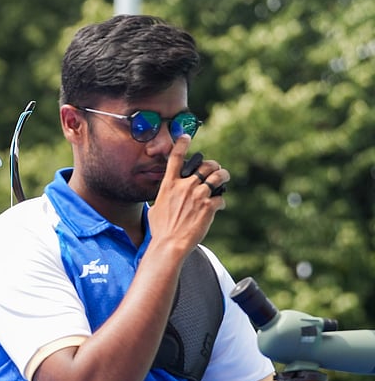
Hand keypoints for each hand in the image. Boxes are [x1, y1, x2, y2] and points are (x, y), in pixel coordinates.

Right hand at [150, 136, 230, 254]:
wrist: (169, 244)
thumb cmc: (160, 230)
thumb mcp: (155, 209)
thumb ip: (163, 198)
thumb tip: (164, 199)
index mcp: (169, 185)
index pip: (175, 158)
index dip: (181, 144)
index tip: (185, 137)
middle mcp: (185, 187)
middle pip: (205, 165)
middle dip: (213, 165)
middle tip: (216, 169)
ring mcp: (198, 195)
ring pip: (218, 176)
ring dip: (223, 176)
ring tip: (224, 178)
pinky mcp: (209, 207)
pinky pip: (221, 199)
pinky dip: (221, 202)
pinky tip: (218, 207)